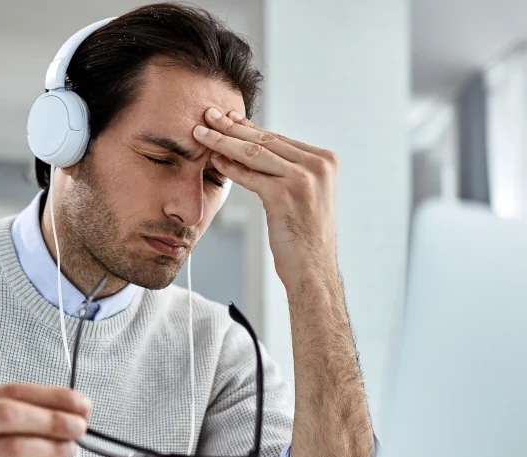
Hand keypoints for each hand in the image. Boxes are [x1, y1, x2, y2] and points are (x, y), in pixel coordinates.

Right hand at [0, 384, 90, 456]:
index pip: (7, 391)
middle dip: (51, 419)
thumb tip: (74, 410)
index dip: (50, 396)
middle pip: (6, 414)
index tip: (82, 404)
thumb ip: (15, 417)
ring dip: (51, 448)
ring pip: (11, 449)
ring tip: (70, 451)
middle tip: (80, 429)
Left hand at [193, 107, 338, 286]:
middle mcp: (318, 165)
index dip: (248, 128)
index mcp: (325, 161)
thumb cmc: (303, 239)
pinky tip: (213, 160)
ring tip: (201, 132)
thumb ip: (289, 172)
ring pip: (255, 153)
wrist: (313, 271)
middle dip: (232, 127)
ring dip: (224, 141)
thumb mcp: (303, 197)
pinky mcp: (286, 195)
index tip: (226, 118)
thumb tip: (258, 149)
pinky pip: (250, 175)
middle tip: (207, 114)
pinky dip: (230, 167)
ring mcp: (304, 178)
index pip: (278, 139)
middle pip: (266, 141)